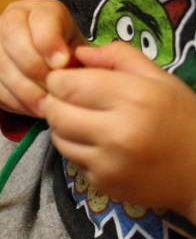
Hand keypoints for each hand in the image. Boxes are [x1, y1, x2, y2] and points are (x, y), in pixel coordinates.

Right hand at [0, 0, 85, 116]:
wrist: (49, 67)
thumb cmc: (68, 58)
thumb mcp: (80, 52)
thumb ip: (76, 56)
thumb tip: (62, 66)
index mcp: (42, 9)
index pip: (39, 18)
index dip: (49, 41)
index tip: (62, 63)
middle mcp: (12, 17)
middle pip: (12, 36)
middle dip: (33, 67)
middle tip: (52, 92)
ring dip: (23, 89)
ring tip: (44, 107)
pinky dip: (10, 99)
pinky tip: (29, 108)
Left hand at [44, 42, 195, 222]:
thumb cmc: (183, 118)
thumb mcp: (159, 78)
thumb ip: (118, 56)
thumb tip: (78, 53)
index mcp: (133, 98)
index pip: (67, 85)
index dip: (58, 78)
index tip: (66, 78)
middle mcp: (117, 133)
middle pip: (56, 112)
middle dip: (55, 101)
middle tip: (69, 98)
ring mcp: (107, 163)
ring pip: (59, 138)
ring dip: (63, 125)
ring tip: (84, 119)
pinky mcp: (102, 184)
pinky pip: (72, 160)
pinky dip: (77, 148)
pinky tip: (97, 143)